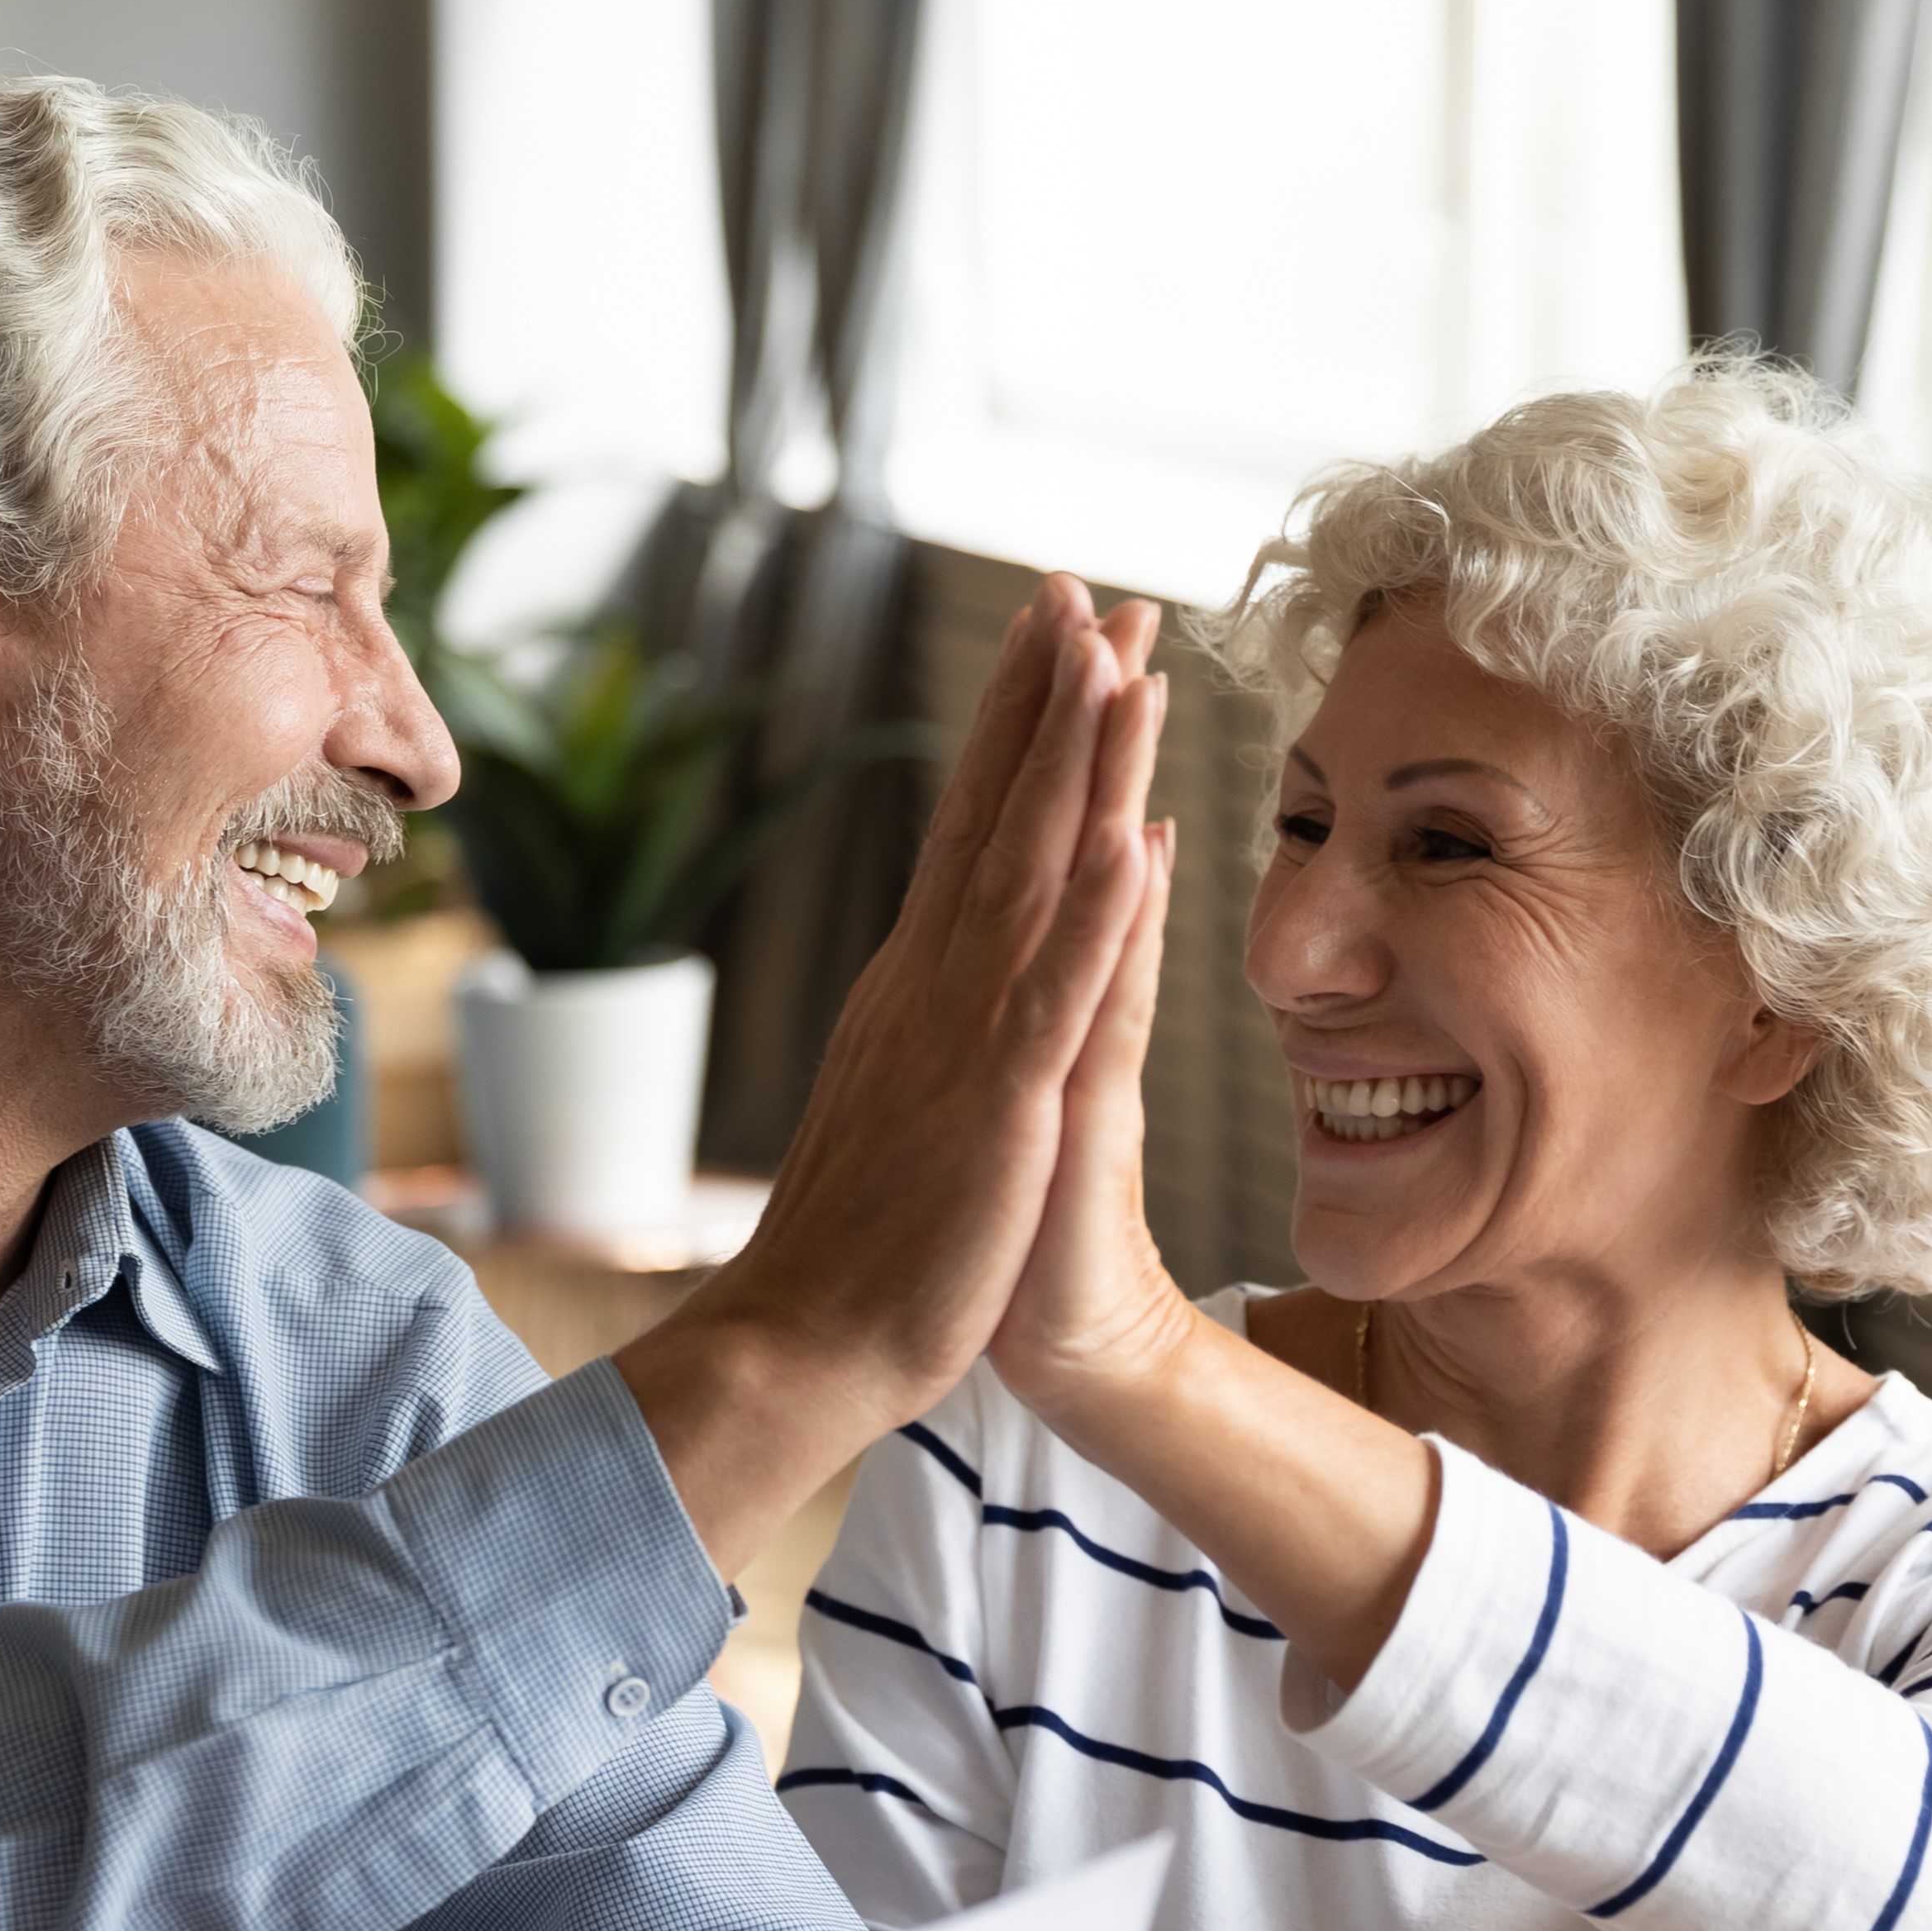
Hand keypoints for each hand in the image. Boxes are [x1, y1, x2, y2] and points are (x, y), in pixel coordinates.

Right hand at [617, 580, 1167, 1577]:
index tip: (1055, 634)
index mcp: (916, 985)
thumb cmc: (860, 1245)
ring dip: (1077, 764)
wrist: (802, 1341)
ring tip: (1123, 662)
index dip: (1016, 726)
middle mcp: (931, 985)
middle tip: (1090, 589)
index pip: (971, 827)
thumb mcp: (901, 1104)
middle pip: (998, 815)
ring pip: (1030, 873)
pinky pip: (1055, 994)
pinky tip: (1129, 839)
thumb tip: (942, 966)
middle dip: (1049, 698)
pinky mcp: (998, 1104)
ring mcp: (962, 1037)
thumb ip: (926, 1026)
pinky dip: (1092, 913)